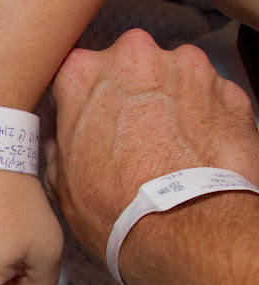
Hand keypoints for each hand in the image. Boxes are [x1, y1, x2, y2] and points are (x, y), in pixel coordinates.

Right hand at [44, 28, 258, 263]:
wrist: (182, 229)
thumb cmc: (114, 206)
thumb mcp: (58, 179)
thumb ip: (57, 141)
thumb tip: (61, 139)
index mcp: (82, 73)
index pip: (74, 72)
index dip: (80, 98)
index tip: (86, 120)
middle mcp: (134, 56)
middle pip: (127, 65)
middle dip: (128, 92)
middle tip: (128, 135)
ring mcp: (187, 67)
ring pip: (171, 76)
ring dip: (167, 101)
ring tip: (166, 147)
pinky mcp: (228, 88)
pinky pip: (209, 96)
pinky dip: (203, 117)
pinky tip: (194, 151)